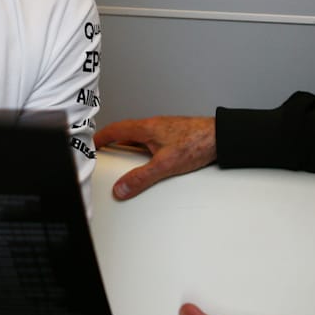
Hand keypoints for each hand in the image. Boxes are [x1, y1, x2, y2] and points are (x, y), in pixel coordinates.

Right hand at [94, 116, 216, 198]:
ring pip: (140, 137)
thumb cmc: (198, 143)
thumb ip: (141, 178)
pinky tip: (152, 161)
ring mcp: (165, 129)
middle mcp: (154, 125)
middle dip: (113, 144)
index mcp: (146, 128)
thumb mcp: (165, 165)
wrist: (222, 136)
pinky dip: (145, 150)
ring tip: (126, 163)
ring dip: (130, 147)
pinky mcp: (175, 135)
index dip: (100, 138)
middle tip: (105, 155)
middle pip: (126, 133)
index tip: (91, 145)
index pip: (115, 130)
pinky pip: (153, 141)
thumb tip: (121, 188)